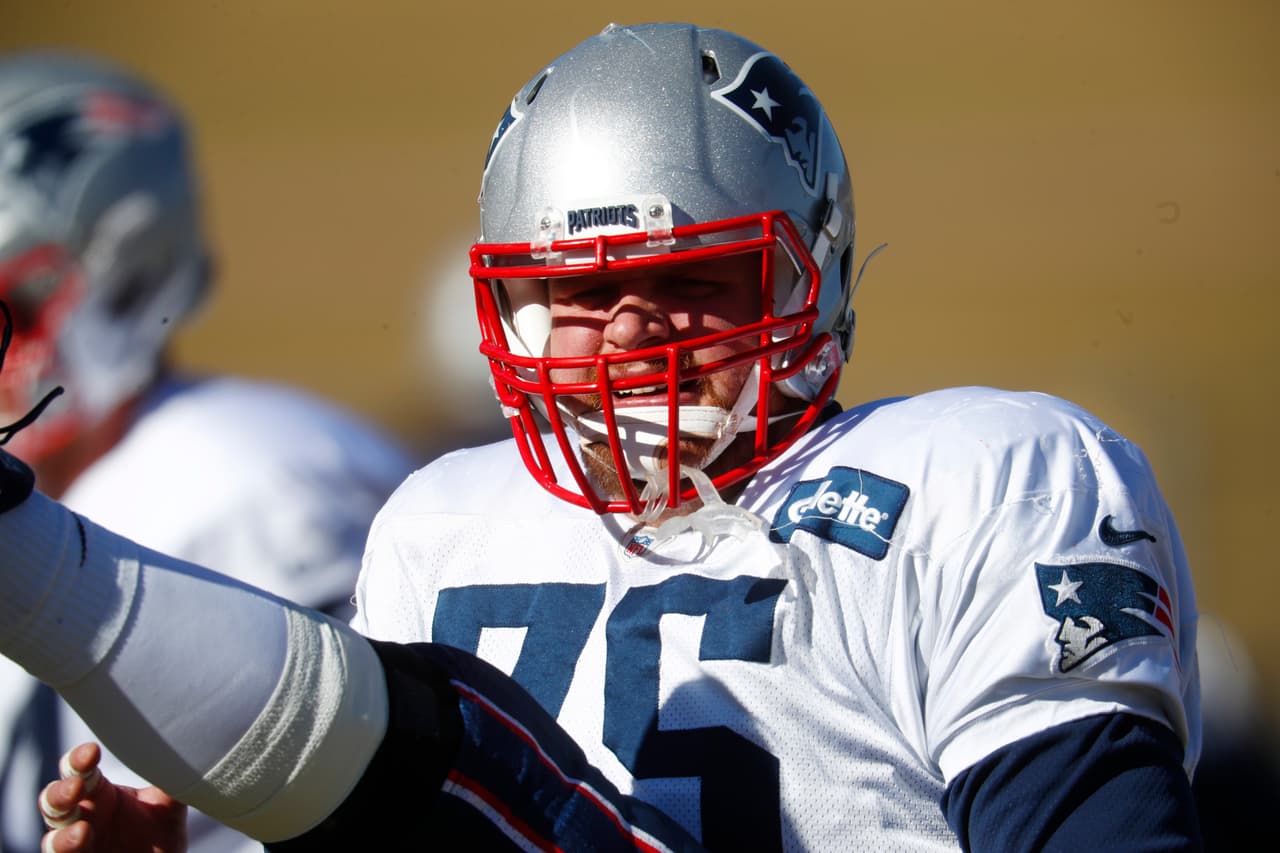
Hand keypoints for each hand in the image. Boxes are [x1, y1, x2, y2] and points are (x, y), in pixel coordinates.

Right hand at [39, 742, 187, 852]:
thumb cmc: (160, 835)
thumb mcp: (169, 806)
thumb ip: (173, 780)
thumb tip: (190, 748)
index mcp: (99, 792)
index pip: (79, 769)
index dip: (79, 759)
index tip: (93, 751)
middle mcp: (82, 816)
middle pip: (54, 800)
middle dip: (61, 792)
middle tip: (77, 786)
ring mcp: (76, 844)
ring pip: (53, 837)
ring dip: (62, 833)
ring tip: (83, 830)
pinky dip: (66, 851)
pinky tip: (83, 840)